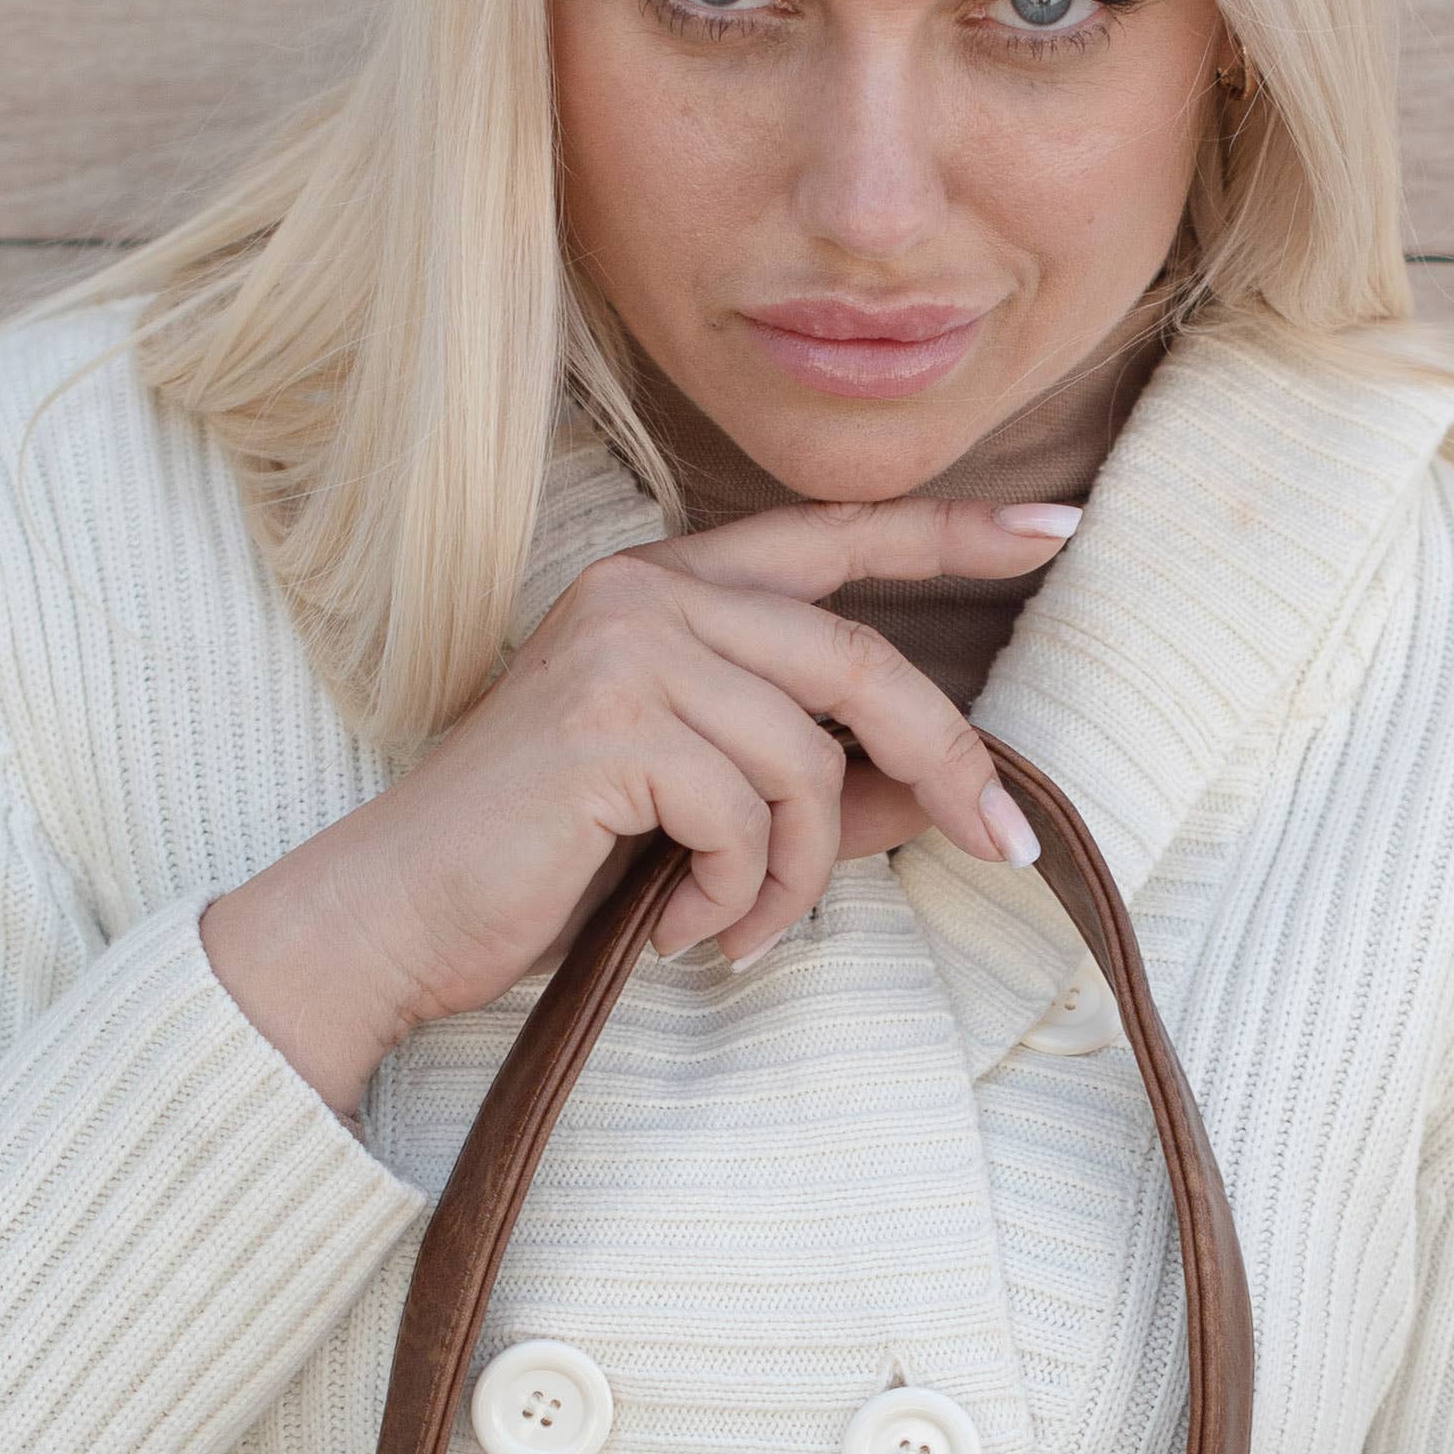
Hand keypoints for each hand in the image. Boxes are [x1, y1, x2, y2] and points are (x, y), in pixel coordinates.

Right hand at [200, 497, 1075, 1115]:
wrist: (394, 916)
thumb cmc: (539, 868)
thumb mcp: (698, 816)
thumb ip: (816, 788)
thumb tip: (945, 794)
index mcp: (664, 588)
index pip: (834, 538)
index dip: (952, 531)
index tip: (1059, 526)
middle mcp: (645, 591)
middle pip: (859, 661)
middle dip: (947, 762)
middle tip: (1004, 844)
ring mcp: (625, 647)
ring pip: (809, 760)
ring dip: (794, 874)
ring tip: (733, 926)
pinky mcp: (610, 722)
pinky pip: (749, 817)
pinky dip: (735, 896)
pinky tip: (674, 927)